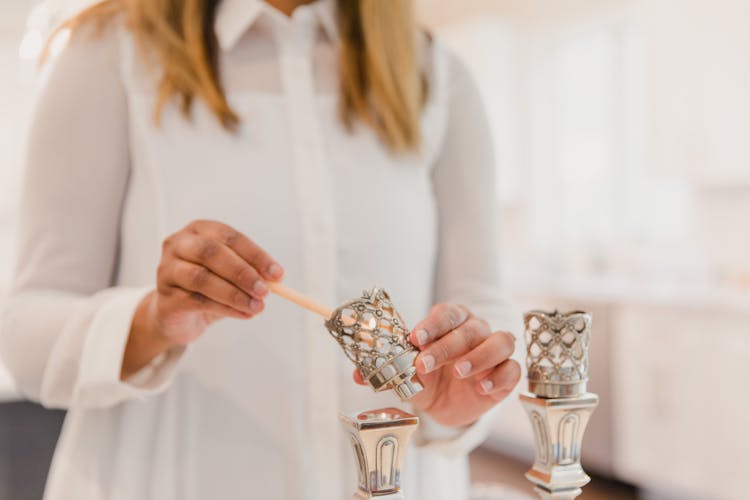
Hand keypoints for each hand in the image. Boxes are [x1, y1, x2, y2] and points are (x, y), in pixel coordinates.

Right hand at [122, 220, 283, 377]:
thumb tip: (275, 279)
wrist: (177, 314)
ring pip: (202, 279)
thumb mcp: (232, 275)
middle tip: (265, 290)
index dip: (256, 255)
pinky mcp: (165, 297)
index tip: (277, 274)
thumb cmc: (208, 286)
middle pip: (212, 253)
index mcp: (199, 230)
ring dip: (234, 294)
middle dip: (242, 272)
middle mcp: (179, 244)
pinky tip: (243, 314)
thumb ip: (251, 273)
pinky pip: (197, 302)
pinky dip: (225, 308)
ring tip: (256, 306)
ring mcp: (167, 270)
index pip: (230, 237)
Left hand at [354, 303, 519, 427]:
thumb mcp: (405, 375)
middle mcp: (476, 330)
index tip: (415, 337)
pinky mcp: (507, 373)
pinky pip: (513, 369)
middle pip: (470, 329)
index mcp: (451, 321)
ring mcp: (495, 350)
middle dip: (446, 346)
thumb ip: (386, 371)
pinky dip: (500, 376)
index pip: (447, 313)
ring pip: (500, 341)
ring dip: (479, 356)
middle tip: (424, 364)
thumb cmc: (426, 379)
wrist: (444, 405)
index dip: (433, 323)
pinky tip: (482, 387)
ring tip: (458, 373)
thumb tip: (359, 374)